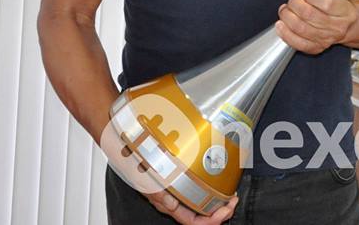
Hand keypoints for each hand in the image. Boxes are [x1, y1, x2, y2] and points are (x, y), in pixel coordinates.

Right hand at [98, 113, 237, 223]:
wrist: (125, 141)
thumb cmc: (135, 159)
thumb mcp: (147, 176)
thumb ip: (158, 192)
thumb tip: (170, 205)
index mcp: (167, 203)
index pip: (194, 222)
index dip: (213, 220)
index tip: (226, 208)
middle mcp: (172, 199)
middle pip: (201, 215)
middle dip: (220, 211)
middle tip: (232, 200)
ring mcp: (176, 189)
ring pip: (200, 203)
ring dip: (216, 201)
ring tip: (229, 193)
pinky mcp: (177, 177)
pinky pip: (196, 188)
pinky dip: (209, 186)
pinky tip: (216, 178)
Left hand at [275, 0, 358, 54]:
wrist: (344, 23)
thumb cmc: (334, 2)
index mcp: (345, 10)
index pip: (327, 4)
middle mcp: (338, 27)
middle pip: (310, 15)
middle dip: (295, 4)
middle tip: (292, 0)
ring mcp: (327, 39)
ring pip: (302, 29)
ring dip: (287, 17)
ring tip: (285, 10)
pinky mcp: (316, 48)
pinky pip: (299, 44)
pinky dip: (286, 34)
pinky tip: (281, 25)